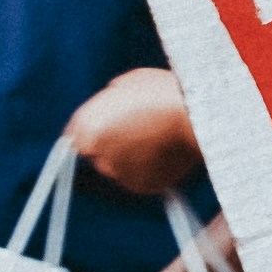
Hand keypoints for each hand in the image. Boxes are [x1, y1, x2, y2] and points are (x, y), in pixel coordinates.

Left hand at [65, 68, 202, 198]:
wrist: (195, 118)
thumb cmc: (163, 93)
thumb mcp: (124, 85)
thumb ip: (107, 103)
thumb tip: (110, 111)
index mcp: (86, 126)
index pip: (76, 135)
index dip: (95, 128)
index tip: (108, 125)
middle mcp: (96, 154)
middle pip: (97, 152)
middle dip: (112, 143)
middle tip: (138, 128)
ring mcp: (118, 173)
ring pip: (119, 166)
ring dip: (130, 157)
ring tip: (155, 139)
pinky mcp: (140, 186)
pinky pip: (139, 177)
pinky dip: (148, 169)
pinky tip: (163, 152)